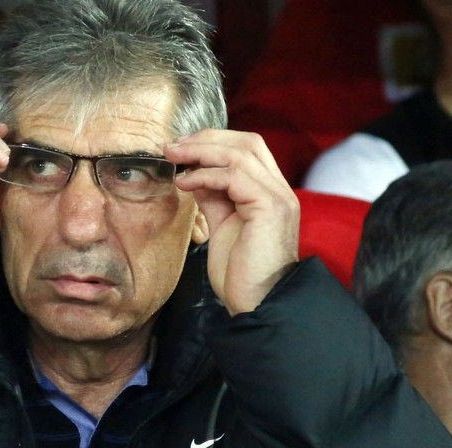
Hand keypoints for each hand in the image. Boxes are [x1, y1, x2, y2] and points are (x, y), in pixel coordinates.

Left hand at [165, 130, 298, 314]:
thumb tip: (195, 176)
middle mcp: (279, 190)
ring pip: (240, 153)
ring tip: (173, 157)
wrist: (258, 305)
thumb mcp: (223, 227)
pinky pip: (235, 176)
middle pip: (247, 142)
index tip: (179, 148)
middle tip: (172, 146)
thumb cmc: (240, 275)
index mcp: (269, 194)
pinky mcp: (270, 207)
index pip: (247, 149)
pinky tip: (184, 183)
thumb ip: (215, 199)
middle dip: (206, 138)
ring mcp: (278, 197)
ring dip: (201, 151)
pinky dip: (206, 174)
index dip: (213, 142)